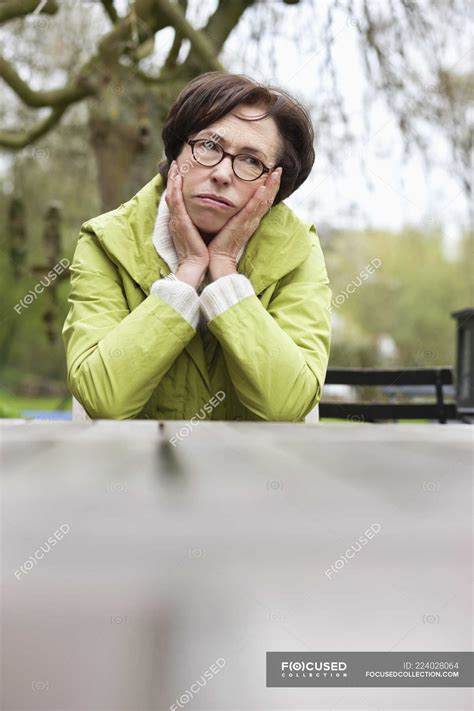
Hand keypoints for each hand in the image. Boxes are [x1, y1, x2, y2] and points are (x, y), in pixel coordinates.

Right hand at [165, 161, 208, 288]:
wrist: (195, 266)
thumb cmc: (200, 254)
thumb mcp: (198, 236)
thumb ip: (199, 226)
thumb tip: (204, 219)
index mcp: (180, 222)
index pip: (177, 200)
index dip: (177, 186)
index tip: (180, 173)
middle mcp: (175, 219)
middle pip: (172, 194)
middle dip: (173, 178)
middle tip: (175, 164)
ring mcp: (176, 220)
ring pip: (172, 194)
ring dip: (173, 179)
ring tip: (175, 165)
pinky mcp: (179, 222)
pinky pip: (175, 201)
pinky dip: (175, 188)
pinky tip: (177, 177)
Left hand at [207, 167, 282, 280]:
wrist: (217, 260)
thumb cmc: (218, 244)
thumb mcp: (227, 225)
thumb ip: (230, 216)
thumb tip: (227, 205)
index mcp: (248, 220)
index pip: (261, 201)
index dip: (268, 188)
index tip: (272, 174)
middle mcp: (251, 221)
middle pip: (266, 199)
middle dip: (273, 184)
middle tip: (278, 169)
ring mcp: (248, 223)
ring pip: (263, 202)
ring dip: (271, 187)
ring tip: (276, 173)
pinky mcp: (241, 226)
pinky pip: (252, 210)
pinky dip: (259, 199)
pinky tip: (263, 188)